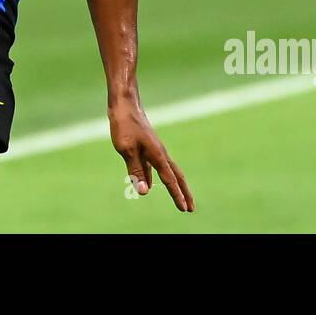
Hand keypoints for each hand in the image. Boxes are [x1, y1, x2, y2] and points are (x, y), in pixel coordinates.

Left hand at [110, 97, 194, 212]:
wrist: (125, 105)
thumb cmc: (125, 126)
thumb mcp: (127, 150)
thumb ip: (135, 171)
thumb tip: (145, 193)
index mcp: (157, 155)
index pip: (170, 180)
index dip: (177, 195)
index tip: (185, 209)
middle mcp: (160, 153)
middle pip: (176, 176)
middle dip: (184, 192)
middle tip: (191, 208)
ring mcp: (154, 149)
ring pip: (168, 171)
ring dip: (173, 185)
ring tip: (179, 198)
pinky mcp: (147, 147)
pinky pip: (154, 166)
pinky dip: (156, 177)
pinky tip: (151, 184)